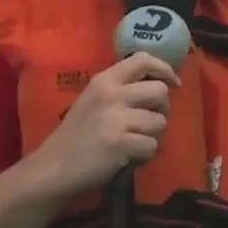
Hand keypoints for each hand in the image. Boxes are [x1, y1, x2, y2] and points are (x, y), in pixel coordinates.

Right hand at [37, 51, 179, 195]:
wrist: (53, 167)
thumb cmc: (75, 135)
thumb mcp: (93, 100)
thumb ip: (121, 90)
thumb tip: (158, 87)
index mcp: (104, 80)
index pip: (143, 59)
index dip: (164, 69)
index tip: (173, 83)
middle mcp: (111, 94)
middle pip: (159, 91)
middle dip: (162, 109)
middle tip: (149, 122)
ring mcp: (116, 119)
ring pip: (160, 122)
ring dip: (152, 136)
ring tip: (134, 143)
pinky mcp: (121, 143)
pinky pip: (151, 146)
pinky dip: (144, 156)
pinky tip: (128, 157)